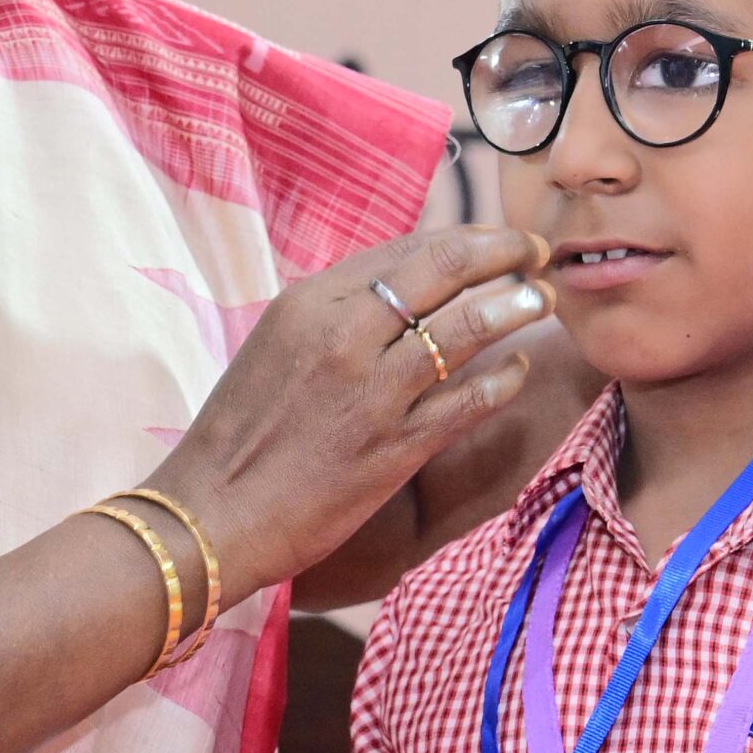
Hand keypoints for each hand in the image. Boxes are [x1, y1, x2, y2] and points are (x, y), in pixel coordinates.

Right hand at [148, 226, 555, 596]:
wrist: (211, 515)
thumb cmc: (240, 436)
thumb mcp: (275, 347)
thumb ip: (333, 314)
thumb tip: (397, 290)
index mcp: (308, 301)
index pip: (406, 248)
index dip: (463, 237)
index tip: (496, 240)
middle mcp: (343, 332)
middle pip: (444, 268)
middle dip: (503, 251)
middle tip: (537, 250)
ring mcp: (372, 389)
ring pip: (468, 326)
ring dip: (516, 305)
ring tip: (541, 298)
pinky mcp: (394, 445)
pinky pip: (470, 398)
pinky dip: (504, 379)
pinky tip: (517, 371)